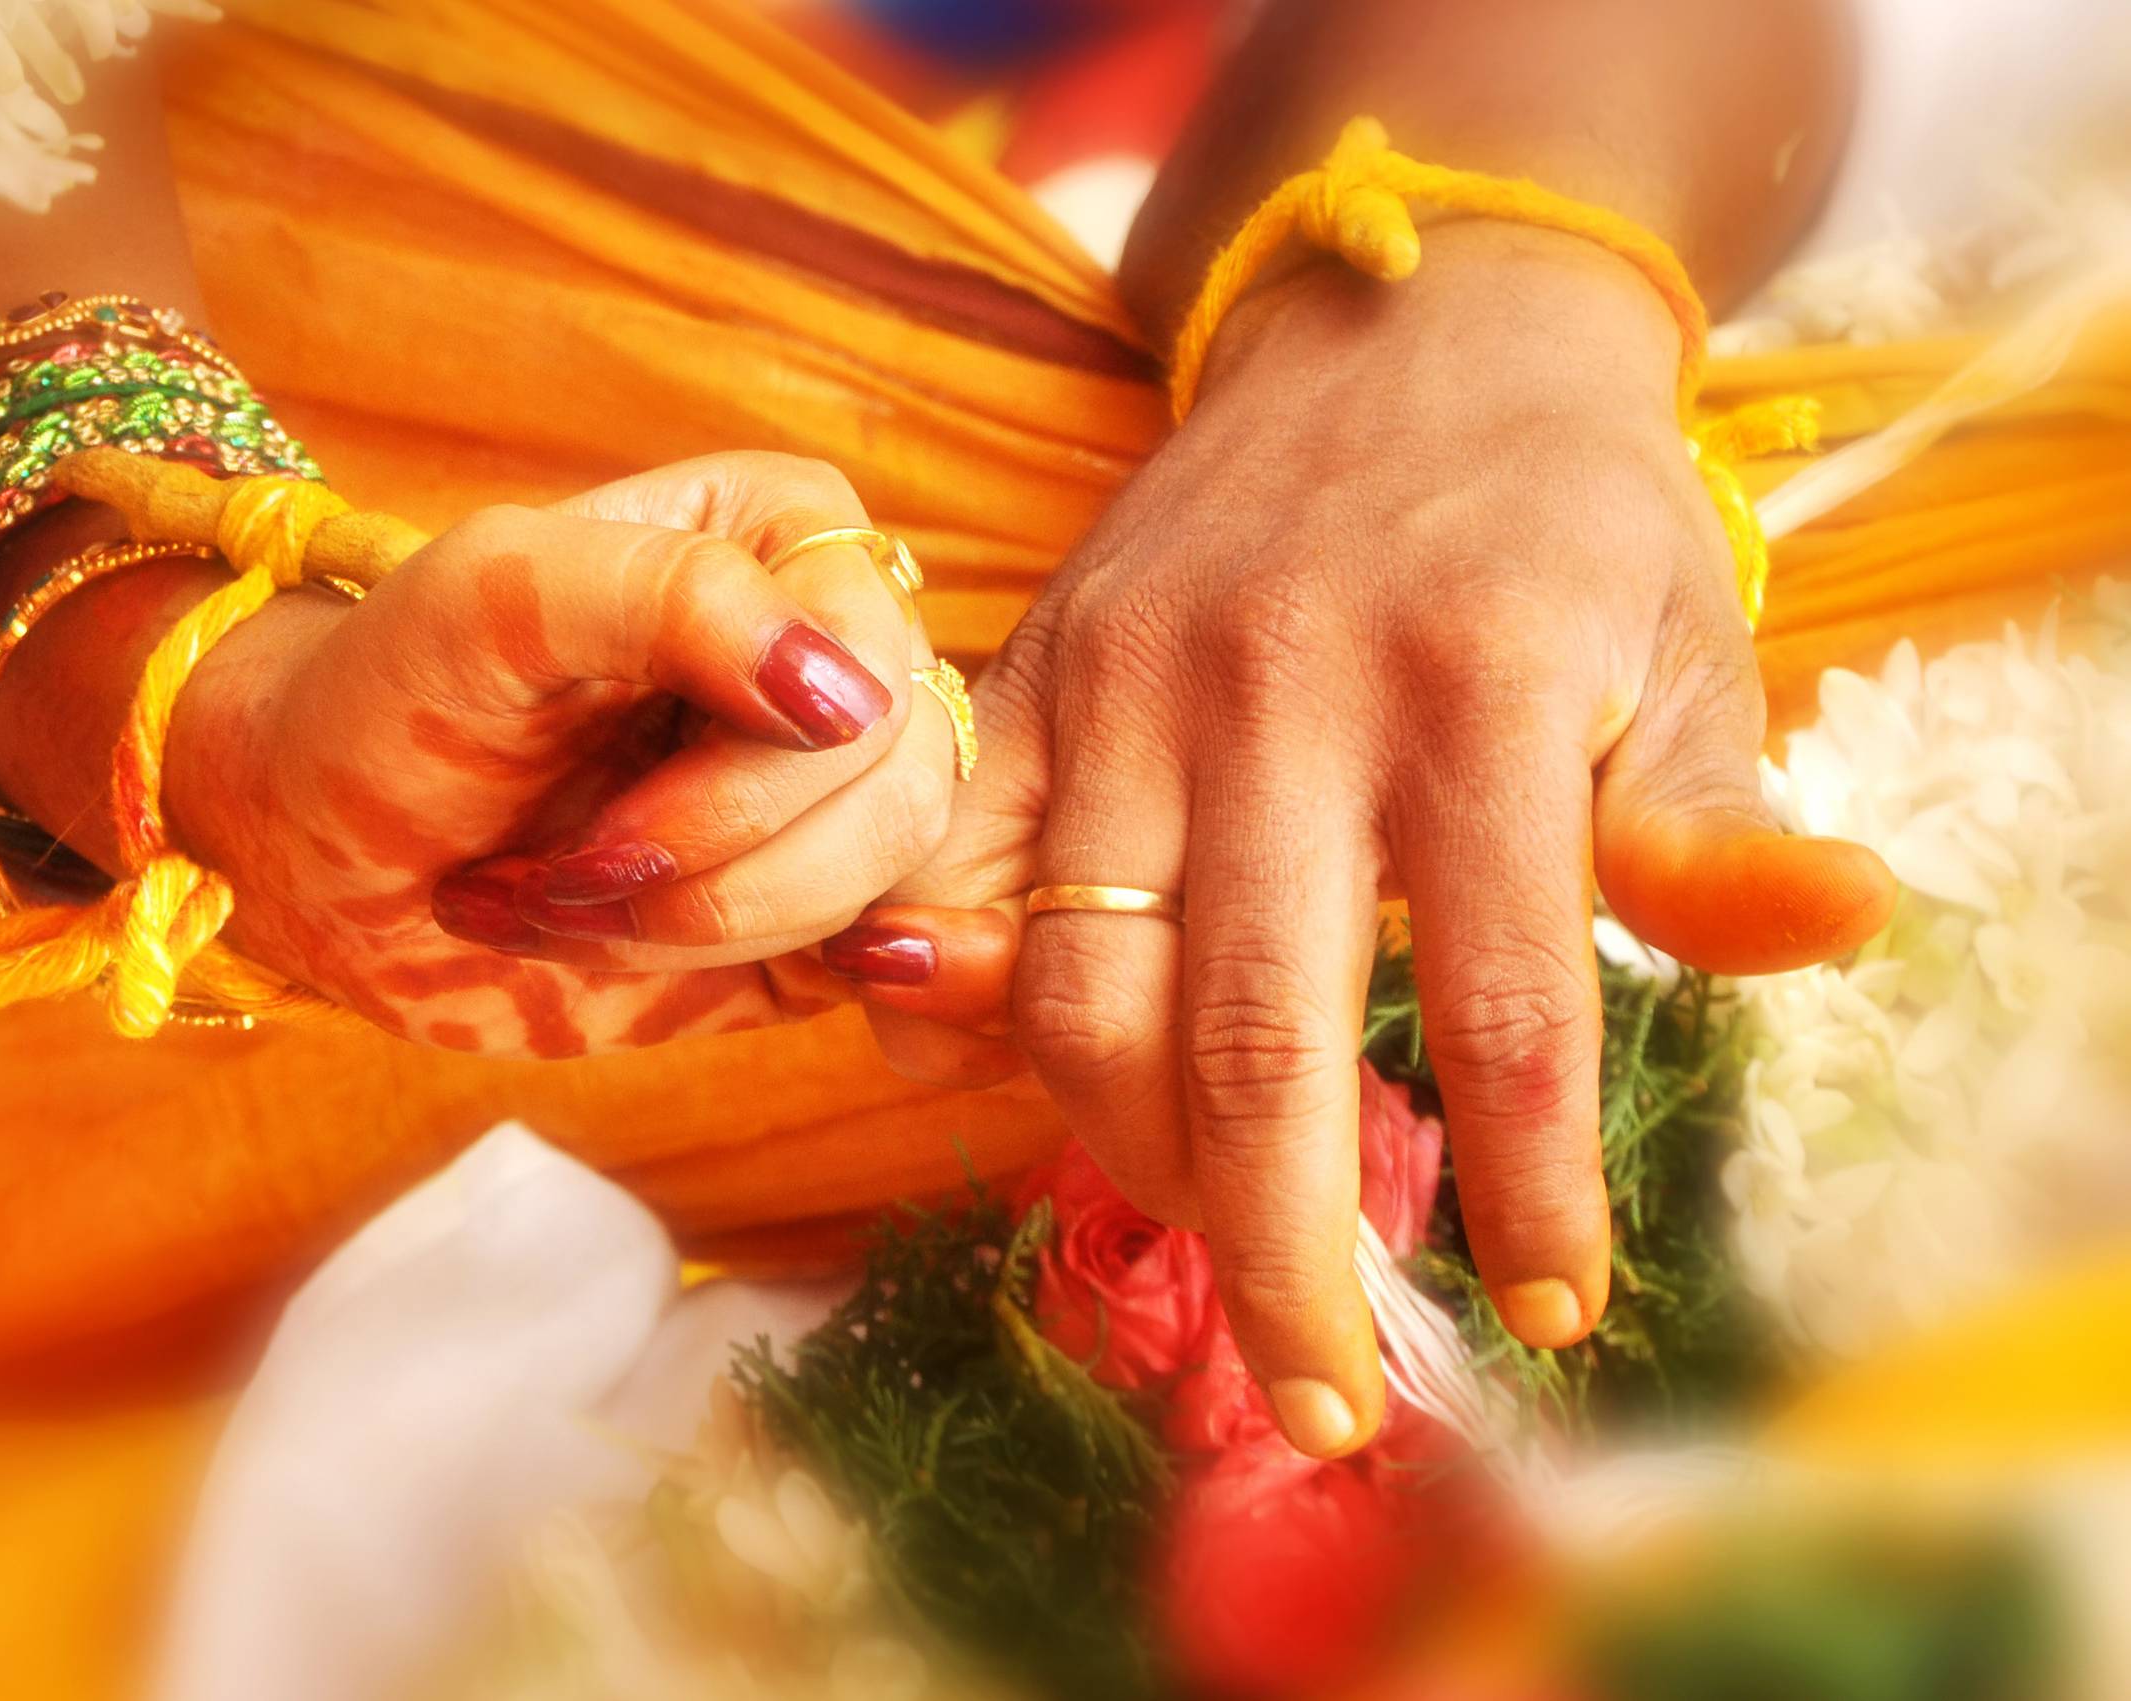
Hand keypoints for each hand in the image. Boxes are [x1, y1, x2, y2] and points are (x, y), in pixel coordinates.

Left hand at [161, 452, 955, 1055]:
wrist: (324, 852)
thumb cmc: (391, 699)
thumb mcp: (489, 597)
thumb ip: (667, 596)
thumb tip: (847, 695)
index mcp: (784, 536)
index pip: (869, 653)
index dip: (756, 764)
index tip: (607, 803)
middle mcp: (833, 653)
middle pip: (897, 781)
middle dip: (706, 857)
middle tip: (561, 870)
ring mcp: (836, 786)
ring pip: (886, 878)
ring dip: (703, 921)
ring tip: (566, 903)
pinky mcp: (820, 905)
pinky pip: (873, 958)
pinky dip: (753, 970)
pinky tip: (642, 948)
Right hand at [823, 223, 1894, 1454]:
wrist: (1403, 325)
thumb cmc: (1562, 515)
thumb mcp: (1686, 639)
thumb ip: (1716, 814)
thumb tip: (1843, 930)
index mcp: (1482, 685)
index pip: (1508, 998)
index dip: (1528, 1188)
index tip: (1551, 1310)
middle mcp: (1281, 690)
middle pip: (1252, 1040)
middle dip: (1283, 1256)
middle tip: (1322, 1400)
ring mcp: (1130, 686)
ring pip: (1082, 992)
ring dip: (1139, 1163)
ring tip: (1217, 1237)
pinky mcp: (1030, 681)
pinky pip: (952, 879)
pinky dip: (951, 1005)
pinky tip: (993, 1085)